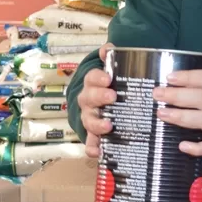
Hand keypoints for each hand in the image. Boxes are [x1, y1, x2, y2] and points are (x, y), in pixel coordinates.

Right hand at [77, 43, 115, 157]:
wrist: (105, 100)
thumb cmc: (111, 84)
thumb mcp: (113, 68)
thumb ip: (111, 57)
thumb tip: (109, 48)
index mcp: (93, 84)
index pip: (91, 78)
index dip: (98, 78)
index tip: (109, 78)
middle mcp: (88, 101)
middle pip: (89, 99)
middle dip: (99, 97)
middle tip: (112, 97)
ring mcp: (90, 118)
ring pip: (89, 121)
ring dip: (97, 124)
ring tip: (108, 126)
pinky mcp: (95, 135)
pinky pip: (91, 142)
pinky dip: (92, 148)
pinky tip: (97, 153)